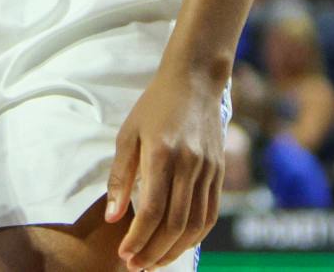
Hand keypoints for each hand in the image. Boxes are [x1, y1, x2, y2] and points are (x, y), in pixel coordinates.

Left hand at [104, 67, 225, 271]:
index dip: (138, 238)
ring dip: (175, 250)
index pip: (153, 210)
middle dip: (154, 252)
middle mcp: (189, 164)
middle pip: (175, 224)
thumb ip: (120, 177)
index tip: (124, 255)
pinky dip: (195, 236)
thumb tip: (114, 217)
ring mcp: (208, 169)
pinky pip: (210, 214)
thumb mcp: (128, 135)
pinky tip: (178, 245)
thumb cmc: (155, 107)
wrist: (195, 81)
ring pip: (195, 224)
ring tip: (154, 262)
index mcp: (162, 153)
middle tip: (136, 267)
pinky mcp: (220, 172)